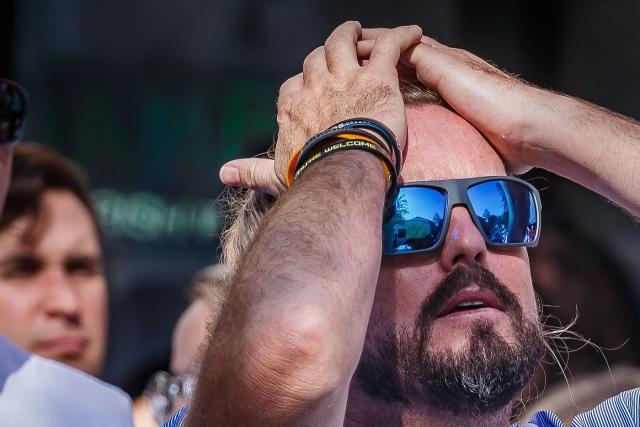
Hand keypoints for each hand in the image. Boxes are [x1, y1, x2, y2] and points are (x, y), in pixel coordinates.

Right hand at [220, 22, 421, 192]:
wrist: (339, 174)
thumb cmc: (309, 179)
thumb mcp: (276, 176)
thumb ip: (252, 171)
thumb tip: (224, 173)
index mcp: (292, 105)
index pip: (295, 84)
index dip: (306, 83)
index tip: (313, 87)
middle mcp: (314, 85)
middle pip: (318, 58)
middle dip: (327, 52)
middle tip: (339, 49)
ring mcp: (344, 78)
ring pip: (344, 42)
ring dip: (352, 34)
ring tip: (361, 31)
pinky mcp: (377, 78)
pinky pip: (389, 47)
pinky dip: (401, 37)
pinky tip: (412, 33)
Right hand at [359, 30, 546, 173]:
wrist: (528, 132)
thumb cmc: (494, 100)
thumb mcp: (449, 69)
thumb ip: (421, 58)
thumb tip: (392, 48)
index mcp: (445, 61)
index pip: (402, 47)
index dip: (375, 46)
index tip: (348, 50)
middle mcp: (450, 80)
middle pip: (408, 71)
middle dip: (382, 72)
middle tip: (353, 79)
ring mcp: (457, 105)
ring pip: (419, 97)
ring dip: (396, 98)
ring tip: (372, 108)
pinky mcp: (464, 130)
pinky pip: (431, 123)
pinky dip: (414, 122)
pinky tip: (404, 135)